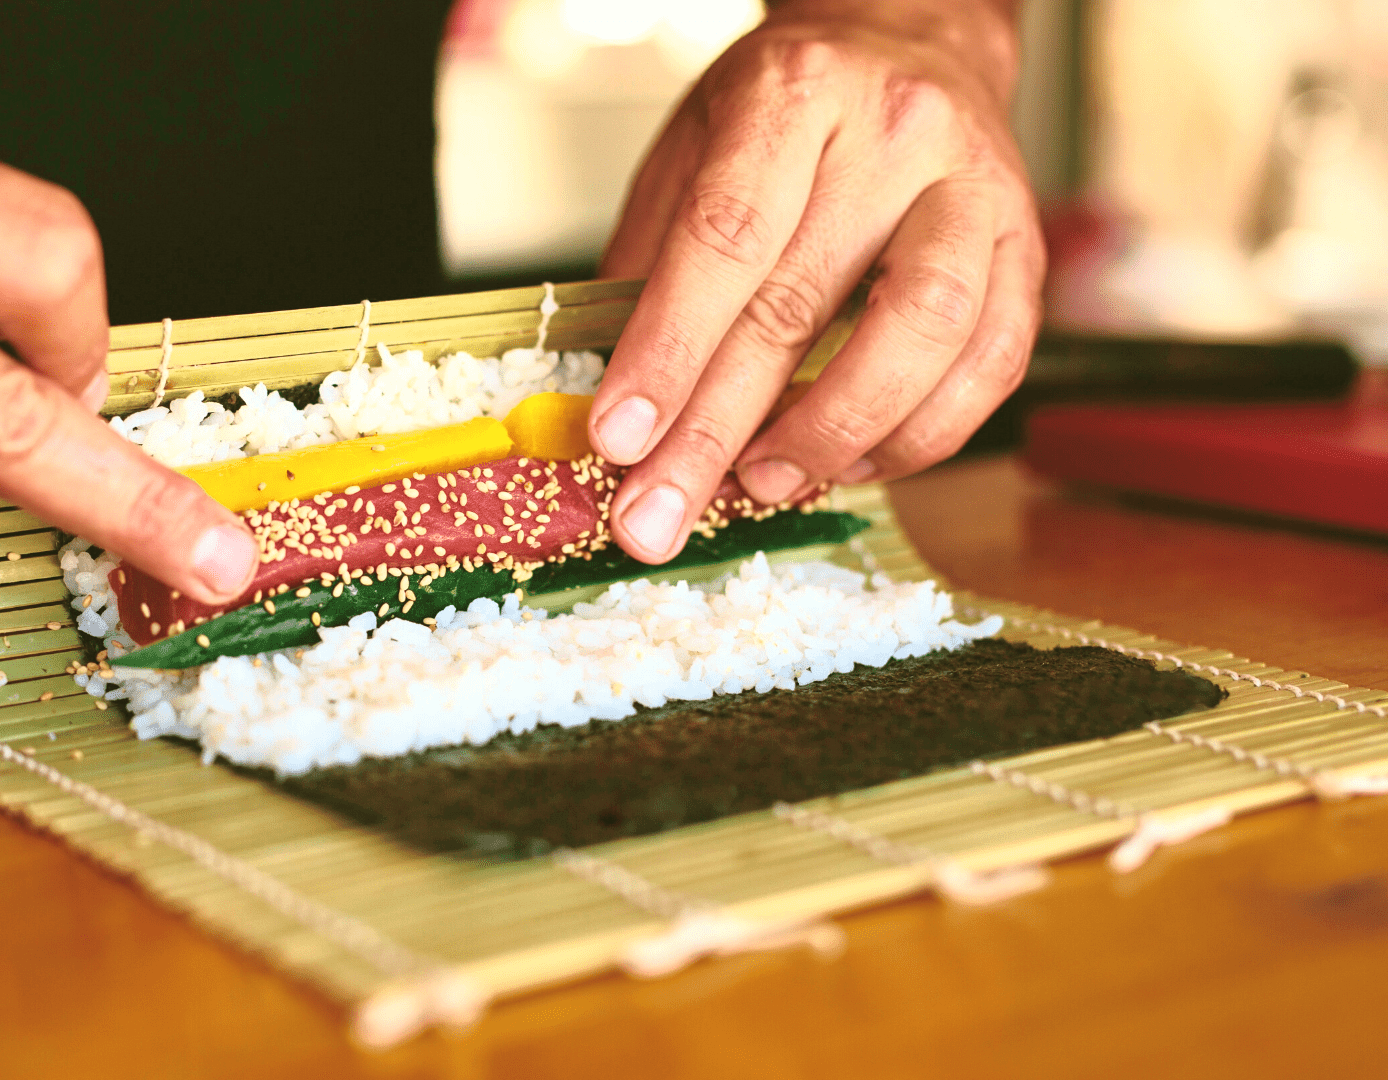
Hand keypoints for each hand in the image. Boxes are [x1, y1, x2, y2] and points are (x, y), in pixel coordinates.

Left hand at [591, 0, 1044, 561]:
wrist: (909, 43)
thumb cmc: (785, 110)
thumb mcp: (692, 147)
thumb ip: (650, 263)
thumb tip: (617, 404)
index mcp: (792, 93)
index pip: (723, 237)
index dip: (667, 349)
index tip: (619, 439)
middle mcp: (895, 133)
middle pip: (801, 305)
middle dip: (717, 432)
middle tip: (657, 515)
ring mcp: (975, 189)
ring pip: (923, 336)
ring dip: (830, 436)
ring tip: (759, 487)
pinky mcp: (1025, 249)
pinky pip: (991, 364)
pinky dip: (917, 435)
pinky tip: (849, 464)